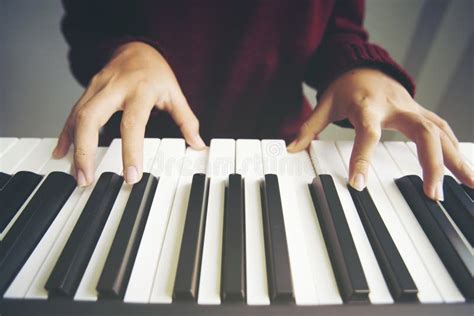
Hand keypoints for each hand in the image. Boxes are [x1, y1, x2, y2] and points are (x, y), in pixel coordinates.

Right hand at [53, 42, 204, 185]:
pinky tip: (62, 152)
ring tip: (77, 174)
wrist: (136, 47)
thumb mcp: (175, 93)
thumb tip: (198, 144)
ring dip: (74, 147)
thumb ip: (186, 120)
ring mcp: (97, 88)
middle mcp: (114, 88)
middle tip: (87, 178)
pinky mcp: (87, 91)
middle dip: (86, 150)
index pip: (133, 123)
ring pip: (78, 116)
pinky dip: (66, 134)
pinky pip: (73, 113)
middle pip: (92, 117)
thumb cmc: (156, 72)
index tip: (131, 176)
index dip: (131, 151)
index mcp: (140, 90)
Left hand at [288, 67, 472, 199]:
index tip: (358, 185)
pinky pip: (444, 131)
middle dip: (431, 162)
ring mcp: (413, 110)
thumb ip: (309, 127)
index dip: (363, 158)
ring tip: (470, 186)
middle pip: (422, 132)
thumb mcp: (324, 104)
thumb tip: (290, 150)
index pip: (368, 134)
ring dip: (456, 159)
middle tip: (432, 193)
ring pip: (442, 132)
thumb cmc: (345, 87)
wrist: (365, 66)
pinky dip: (457, 150)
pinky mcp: (422, 115)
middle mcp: (396, 108)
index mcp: (368, 106)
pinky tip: (466, 171)